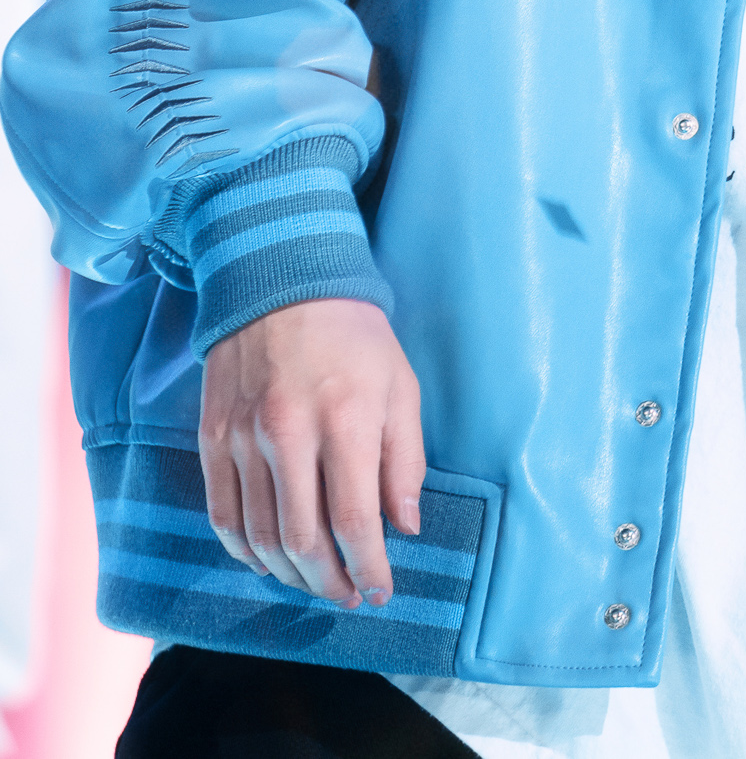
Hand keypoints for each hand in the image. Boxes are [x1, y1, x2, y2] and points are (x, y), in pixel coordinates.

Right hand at [199, 298, 424, 609]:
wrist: (280, 279)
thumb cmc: (354, 336)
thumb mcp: (400, 385)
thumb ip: (404, 460)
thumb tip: (405, 527)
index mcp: (345, 419)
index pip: (354, 521)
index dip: (370, 567)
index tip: (383, 590)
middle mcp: (288, 434)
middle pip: (303, 541)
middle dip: (330, 582)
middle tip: (350, 596)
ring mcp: (243, 438)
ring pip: (260, 538)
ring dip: (290, 576)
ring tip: (315, 584)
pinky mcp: (212, 437)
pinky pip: (223, 515)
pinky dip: (244, 552)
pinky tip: (268, 562)